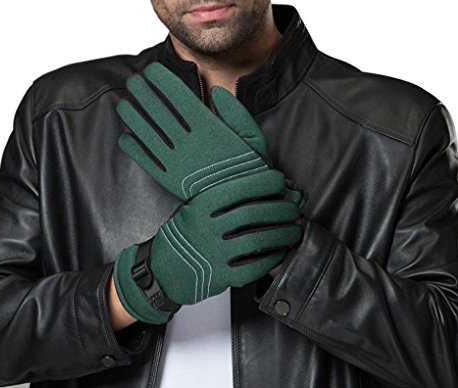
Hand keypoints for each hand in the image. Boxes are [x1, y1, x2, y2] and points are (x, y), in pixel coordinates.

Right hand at [113, 169, 302, 323]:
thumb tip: (258, 187)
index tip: (280, 180)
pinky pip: (253, 266)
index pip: (238, 189)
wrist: (162, 271)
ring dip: (282, 234)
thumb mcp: (192, 209)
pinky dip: (271, 258)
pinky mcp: (220, 276)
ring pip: (257, 240)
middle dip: (280, 209)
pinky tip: (280, 252)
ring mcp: (213, 253)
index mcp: (200, 206)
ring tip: (294, 229)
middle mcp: (206, 228)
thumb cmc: (182, 236)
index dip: (264, 183)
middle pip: (253, 213)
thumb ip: (219, 199)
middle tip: (294, 208)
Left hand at [116, 62, 272, 199]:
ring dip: (133, 117)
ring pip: (147, 134)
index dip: (162, 82)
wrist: (241, 207)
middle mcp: (188, 142)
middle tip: (133, 81)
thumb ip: (236, 112)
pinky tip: (126, 137)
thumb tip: (217, 91)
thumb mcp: (254, 138)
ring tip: (124, 104)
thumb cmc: (249, 171)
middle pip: (159, 112)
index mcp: (209, 129)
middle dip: (143, 93)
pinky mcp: (169, 180)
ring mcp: (176, 161)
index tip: (151, 71)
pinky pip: (146, 161)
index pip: (179, 98)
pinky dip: (134, 148)